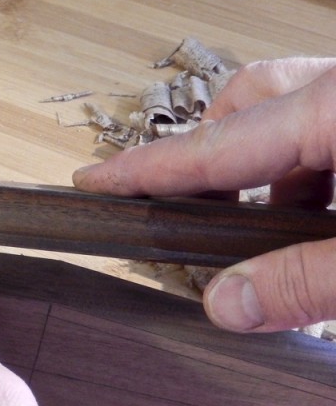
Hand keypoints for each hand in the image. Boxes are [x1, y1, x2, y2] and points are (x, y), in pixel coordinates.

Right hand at [73, 58, 335, 332]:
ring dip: (274, 171)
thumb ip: (305, 282)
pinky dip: (316, 168)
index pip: (213, 143)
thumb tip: (228, 303)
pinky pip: (332, 127)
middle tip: (196, 214)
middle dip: (211, 156)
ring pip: (297, 114)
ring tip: (280, 238)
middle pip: (250, 102)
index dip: (145, 168)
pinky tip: (327, 223)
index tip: (94, 181)